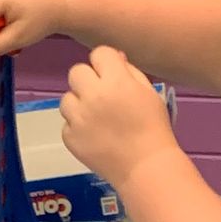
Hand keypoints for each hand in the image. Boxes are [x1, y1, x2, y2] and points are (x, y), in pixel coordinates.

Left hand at [58, 47, 178, 186]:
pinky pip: (67, 123)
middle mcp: (92, 96)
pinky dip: (78, 127)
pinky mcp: (70, 137)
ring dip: (79, 103)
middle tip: (102, 95)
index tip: (113, 74)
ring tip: (96, 118)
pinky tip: (94, 136)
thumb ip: (130, 71)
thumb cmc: (154, 128)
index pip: (99, 54)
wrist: (145, 167)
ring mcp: (78, 118)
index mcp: (116, 81)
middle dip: (88, 79)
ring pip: (67, 98)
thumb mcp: (149, 93)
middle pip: (76, 71)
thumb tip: (115, 58)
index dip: (106, 62)